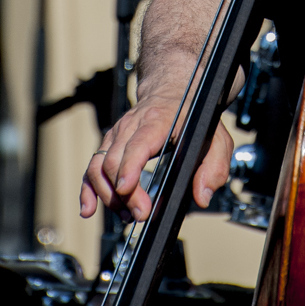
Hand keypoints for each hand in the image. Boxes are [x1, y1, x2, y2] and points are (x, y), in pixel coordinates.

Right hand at [80, 98, 233, 222]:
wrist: (174, 90)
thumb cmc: (194, 115)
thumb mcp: (216, 137)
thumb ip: (214, 167)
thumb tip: (201, 196)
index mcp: (157, 120)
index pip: (137, 144)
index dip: (128, 167)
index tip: (126, 189)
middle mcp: (131, 125)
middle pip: (114, 161)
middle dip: (124, 194)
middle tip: (141, 214)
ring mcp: (117, 134)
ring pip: (98, 166)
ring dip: (107, 196)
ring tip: (126, 215)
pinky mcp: (110, 143)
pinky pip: (92, 167)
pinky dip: (88, 189)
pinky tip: (88, 208)